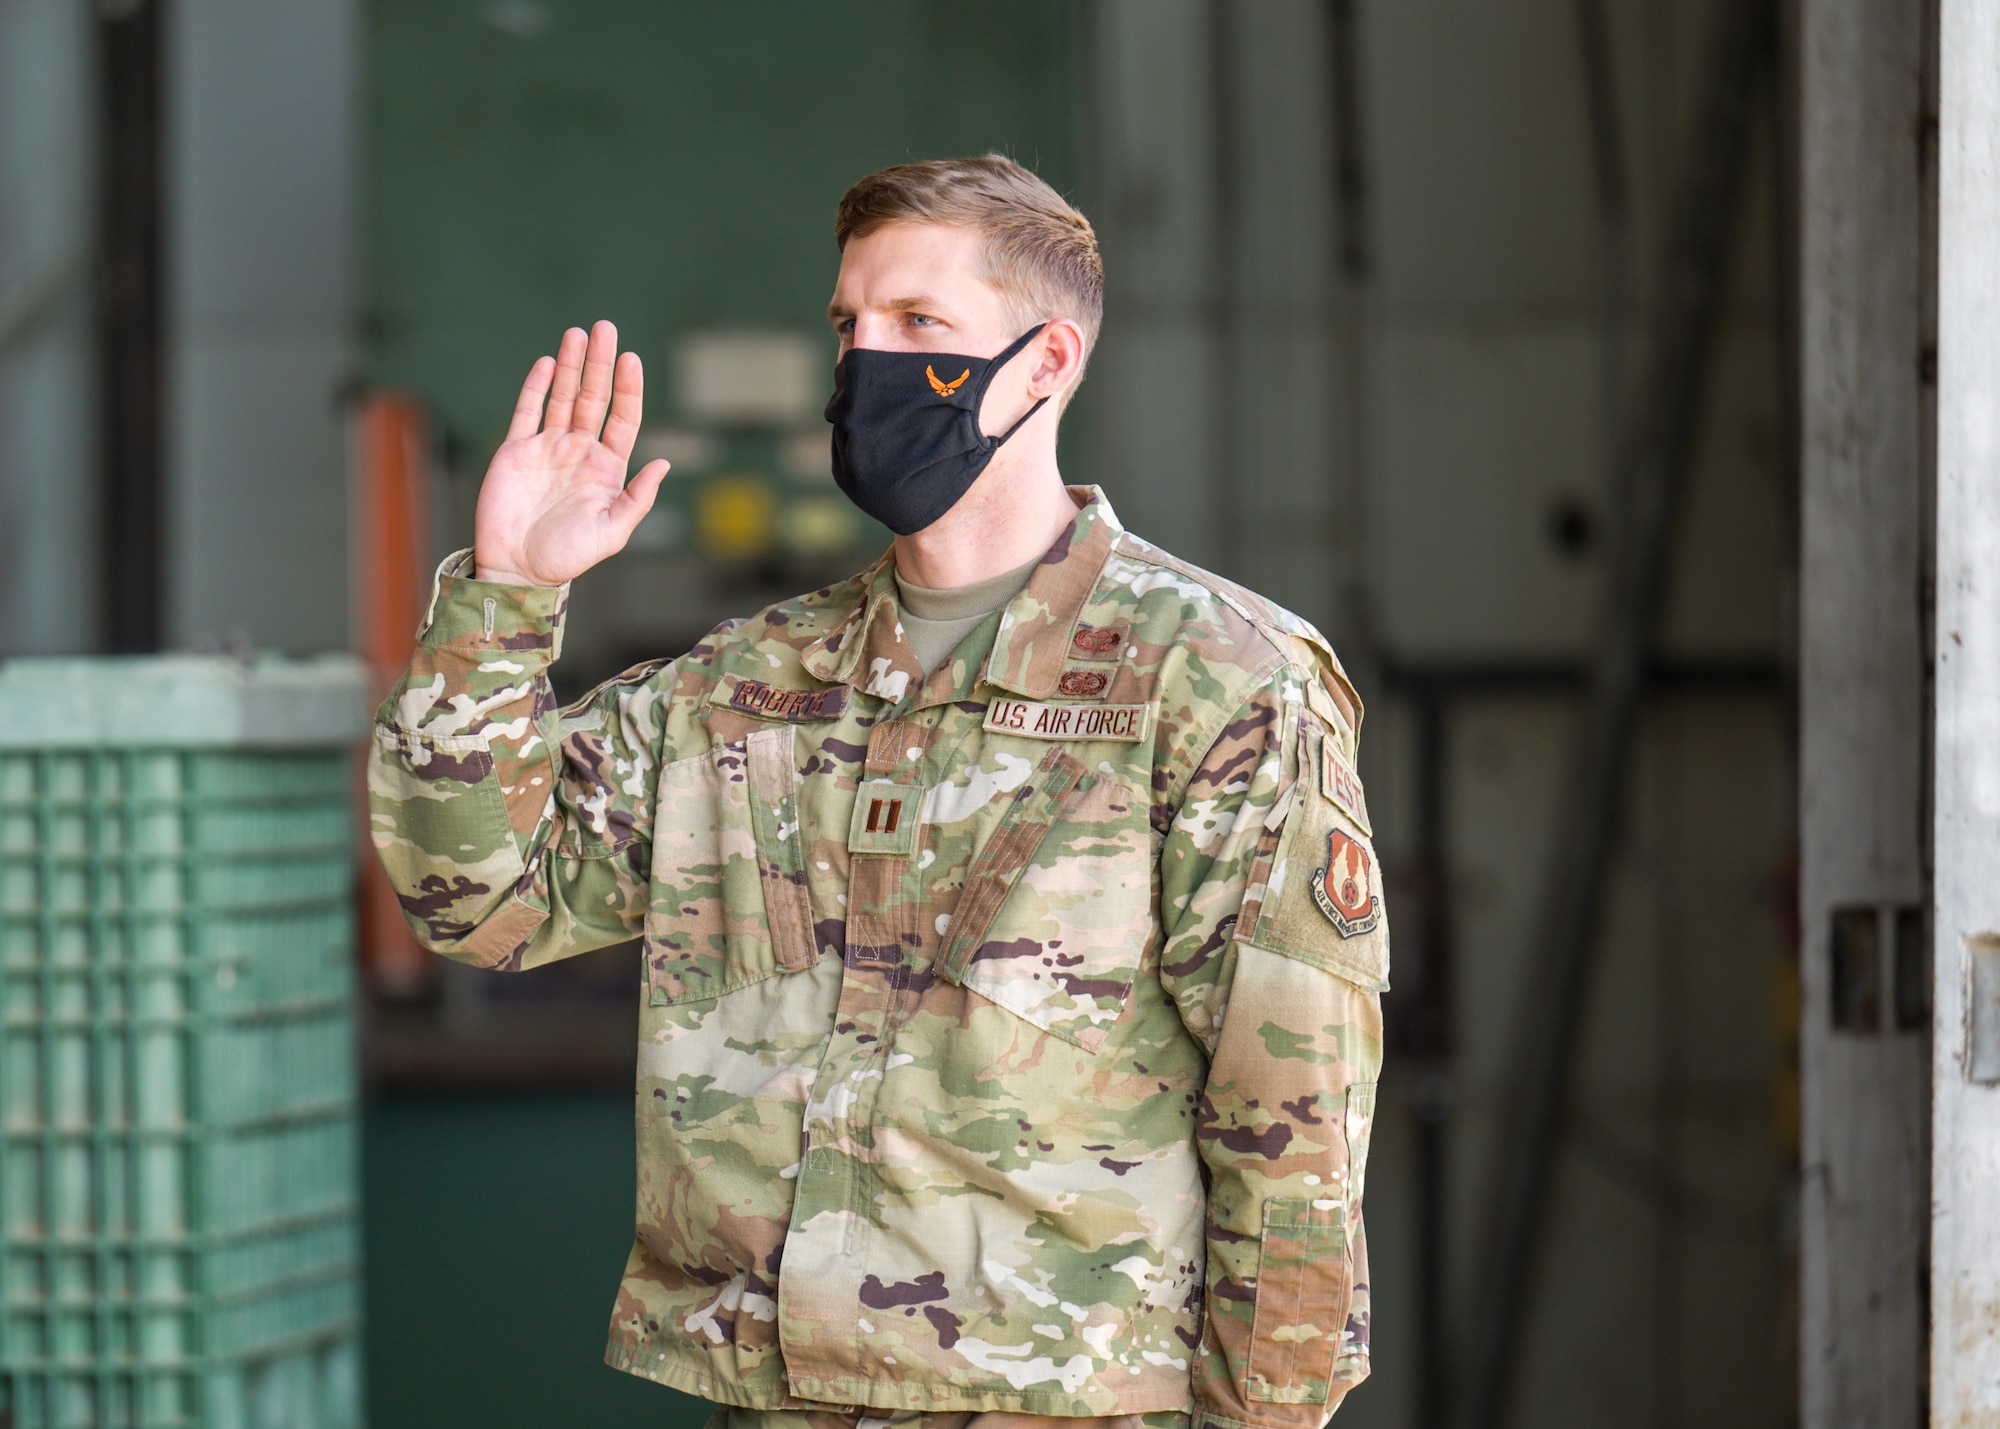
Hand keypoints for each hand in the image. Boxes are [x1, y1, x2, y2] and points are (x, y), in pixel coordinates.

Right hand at [473, 320, 669, 585]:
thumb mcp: (612, 533)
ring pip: (561, 397)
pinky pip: (527, 411)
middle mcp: (580, 452)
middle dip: (599, 363)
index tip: (631, 358)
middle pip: (593, 398)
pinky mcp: (516, 451)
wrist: (518, 570)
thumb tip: (665, 464)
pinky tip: (547, 362)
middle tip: (604, 327)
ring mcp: (548, 448)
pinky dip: (535, 386)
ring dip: (570, 365)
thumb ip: (638, 498)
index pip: (623, 418)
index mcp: (607, 468)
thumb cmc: (568, 557)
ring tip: (577, 333)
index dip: (628, 388)